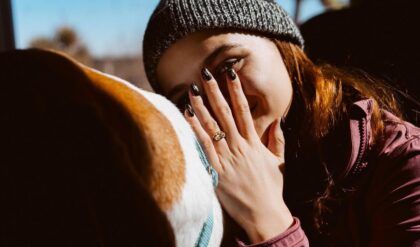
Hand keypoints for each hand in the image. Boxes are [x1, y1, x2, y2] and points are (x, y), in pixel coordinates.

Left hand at [184, 68, 293, 242]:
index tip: (230, 74)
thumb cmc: (271, 188)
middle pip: (225, 112)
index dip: (236, 90)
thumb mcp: (279, 161)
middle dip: (215, 91)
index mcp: (254, 142)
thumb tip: (278, 119)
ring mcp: (227, 157)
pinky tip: (187, 115)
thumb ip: (277, 139)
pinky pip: (204, 145)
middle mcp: (240, 145)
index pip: (244, 110)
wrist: (263, 213)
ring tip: (192, 89)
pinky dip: (195, 129)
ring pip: (212, 126)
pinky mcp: (216, 170)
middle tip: (206, 73)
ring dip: (201, 106)